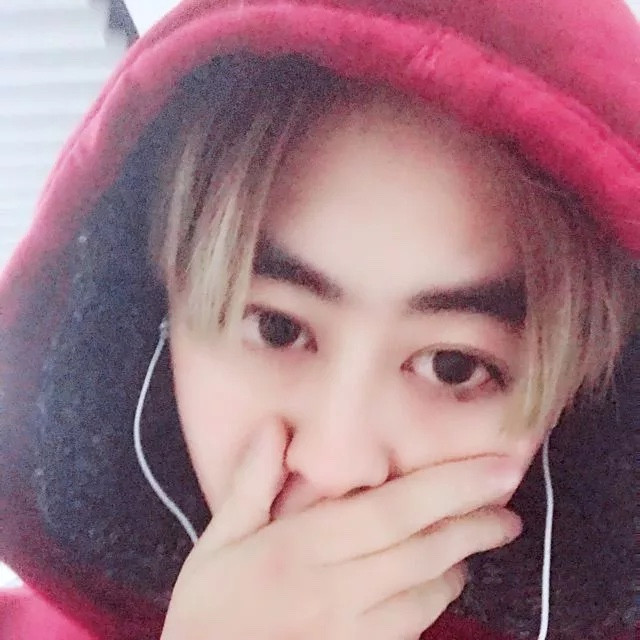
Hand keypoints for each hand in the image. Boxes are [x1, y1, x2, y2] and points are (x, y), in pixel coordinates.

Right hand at [161, 420, 521, 639]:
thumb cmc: (211, 607)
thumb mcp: (218, 541)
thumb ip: (252, 484)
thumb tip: (277, 426)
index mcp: (300, 550)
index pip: (388, 512)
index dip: (447, 488)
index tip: (495, 469)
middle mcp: (335, 592)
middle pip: (421, 553)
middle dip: (474, 524)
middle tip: (510, 505)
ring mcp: (350, 633)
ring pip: (426, 595)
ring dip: (460, 561)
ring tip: (482, 533)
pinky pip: (413, 628)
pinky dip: (437, 599)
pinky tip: (444, 580)